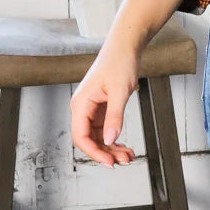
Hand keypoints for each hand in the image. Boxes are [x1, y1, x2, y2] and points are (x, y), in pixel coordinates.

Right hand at [70, 47, 139, 166]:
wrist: (125, 48)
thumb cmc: (119, 63)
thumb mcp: (120, 92)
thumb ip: (115, 117)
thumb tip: (110, 140)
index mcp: (81, 104)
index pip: (81, 137)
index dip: (94, 153)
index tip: (109, 162)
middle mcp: (83, 108)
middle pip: (89, 140)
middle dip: (106, 153)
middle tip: (124, 161)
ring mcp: (92, 109)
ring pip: (98, 137)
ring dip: (112, 148)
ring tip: (128, 156)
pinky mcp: (102, 108)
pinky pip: (105, 130)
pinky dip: (115, 139)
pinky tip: (125, 146)